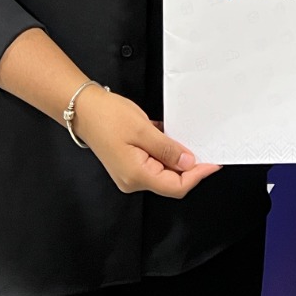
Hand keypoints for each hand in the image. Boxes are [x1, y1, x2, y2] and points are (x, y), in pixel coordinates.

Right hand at [75, 86, 220, 196]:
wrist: (83, 109)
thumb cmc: (107, 117)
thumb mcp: (143, 130)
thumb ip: (168, 148)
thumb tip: (189, 162)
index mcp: (136, 175)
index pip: (176, 186)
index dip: (198, 175)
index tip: (213, 162)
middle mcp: (133, 180)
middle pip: (171, 181)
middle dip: (190, 166)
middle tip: (204, 147)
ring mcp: (130, 173)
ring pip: (164, 172)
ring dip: (177, 157)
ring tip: (186, 139)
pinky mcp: (129, 164)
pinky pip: (154, 163)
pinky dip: (165, 152)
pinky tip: (169, 137)